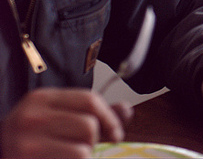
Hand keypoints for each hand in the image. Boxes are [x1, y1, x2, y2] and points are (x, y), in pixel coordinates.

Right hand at [1, 88, 132, 157]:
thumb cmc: (31, 140)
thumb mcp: (57, 117)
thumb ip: (90, 113)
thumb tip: (127, 110)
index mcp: (41, 99)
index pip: (89, 100)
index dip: (109, 117)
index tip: (116, 132)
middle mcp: (31, 116)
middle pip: (89, 125)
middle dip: (94, 140)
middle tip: (82, 148)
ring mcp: (26, 142)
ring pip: (83, 148)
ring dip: (84, 155)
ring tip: (68, 155)